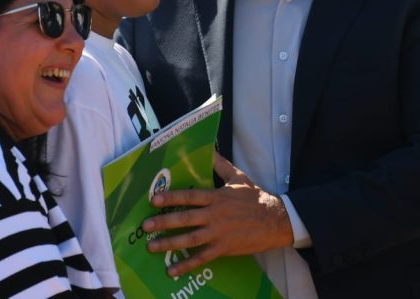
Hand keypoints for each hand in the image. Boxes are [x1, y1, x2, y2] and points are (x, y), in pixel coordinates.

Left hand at [142, 154, 293, 276]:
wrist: (275, 220)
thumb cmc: (255, 197)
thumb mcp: (238, 177)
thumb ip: (221, 164)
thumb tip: (209, 148)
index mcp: (217, 197)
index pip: (190, 196)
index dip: (171, 198)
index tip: (154, 200)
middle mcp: (215, 215)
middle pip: (186, 218)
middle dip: (164, 222)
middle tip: (145, 226)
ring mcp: (219, 233)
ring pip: (190, 239)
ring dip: (169, 243)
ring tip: (151, 247)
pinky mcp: (224, 248)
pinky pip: (202, 257)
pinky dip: (187, 264)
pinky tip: (173, 270)